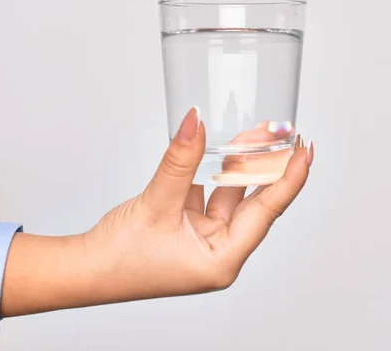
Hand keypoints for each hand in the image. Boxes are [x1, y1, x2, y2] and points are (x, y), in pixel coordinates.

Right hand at [0, 108, 313, 315]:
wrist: (85, 269)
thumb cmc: (119, 258)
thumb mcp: (156, 202)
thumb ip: (180, 159)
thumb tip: (195, 120)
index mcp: (221, 260)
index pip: (266, 213)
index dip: (289, 179)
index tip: (305, 150)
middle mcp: (216, 251)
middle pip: (250, 201)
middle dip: (264, 165)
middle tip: (280, 132)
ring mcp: (200, 239)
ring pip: (227, 194)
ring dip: (236, 164)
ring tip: (253, 132)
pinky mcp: (184, 227)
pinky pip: (205, 194)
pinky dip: (210, 171)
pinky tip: (217, 149)